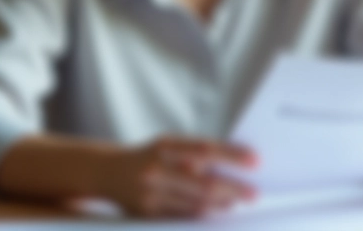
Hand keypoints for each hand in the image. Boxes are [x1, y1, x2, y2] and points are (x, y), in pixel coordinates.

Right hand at [100, 136, 258, 218]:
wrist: (106, 172)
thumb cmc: (147, 156)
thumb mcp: (167, 145)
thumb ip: (194, 153)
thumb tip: (231, 168)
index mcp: (165, 146)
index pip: (205, 149)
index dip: (232, 155)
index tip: (255, 161)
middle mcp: (157, 169)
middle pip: (204, 182)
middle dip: (233, 189)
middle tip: (254, 193)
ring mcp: (151, 194)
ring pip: (195, 204)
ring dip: (221, 204)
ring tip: (237, 201)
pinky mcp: (147, 214)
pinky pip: (182, 217)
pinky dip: (202, 214)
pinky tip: (215, 211)